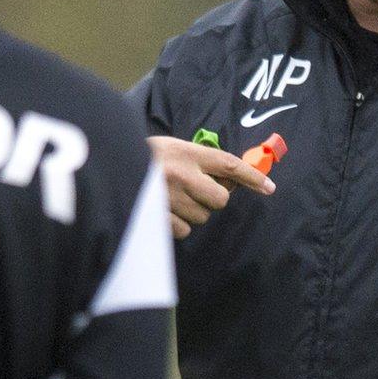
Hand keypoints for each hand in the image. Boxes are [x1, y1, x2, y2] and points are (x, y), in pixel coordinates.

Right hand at [148, 135, 274, 237]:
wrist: (108, 164)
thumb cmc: (146, 157)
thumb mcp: (173, 148)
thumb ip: (201, 161)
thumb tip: (232, 182)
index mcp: (186, 152)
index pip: (228, 165)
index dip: (252, 176)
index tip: (269, 187)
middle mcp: (180, 174)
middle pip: (220, 199)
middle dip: (214, 198)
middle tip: (198, 190)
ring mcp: (168, 196)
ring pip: (202, 216)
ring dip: (193, 211)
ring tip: (173, 197)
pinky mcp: (156, 216)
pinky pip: (184, 230)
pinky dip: (177, 224)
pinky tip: (164, 210)